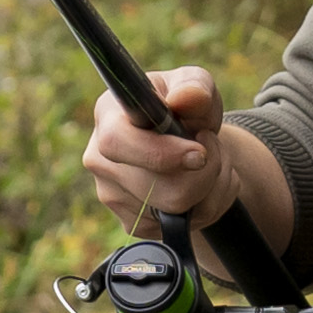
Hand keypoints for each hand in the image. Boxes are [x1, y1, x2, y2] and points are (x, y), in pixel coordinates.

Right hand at [83, 66, 237, 232]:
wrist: (188, 140)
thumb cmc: (185, 106)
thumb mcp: (195, 84)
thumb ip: (195, 86)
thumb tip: (186, 98)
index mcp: (107, 117)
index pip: (117, 143)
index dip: (162, 154)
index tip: (199, 153)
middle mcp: (100, 160)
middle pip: (161, 190)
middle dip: (206, 173)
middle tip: (212, 148)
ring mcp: (112, 196)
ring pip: (177, 212)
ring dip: (212, 187)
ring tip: (211, 162)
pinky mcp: (131, 222)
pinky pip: (180, 228)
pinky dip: (209, 207)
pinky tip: (202, 185)